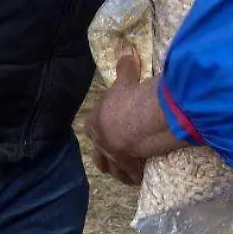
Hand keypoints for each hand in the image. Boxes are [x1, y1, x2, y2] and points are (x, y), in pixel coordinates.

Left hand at [84, 53, 181, 183]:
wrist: (141, 123)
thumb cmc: (128, 99)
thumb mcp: (125, 81)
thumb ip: (125, 70)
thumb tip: (126, 56)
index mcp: (94, 124)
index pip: (91, 127)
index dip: (99, 127)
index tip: (108, 126)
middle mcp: (101, 145)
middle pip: (98, 156)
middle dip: (104, 155)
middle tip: (114, 150)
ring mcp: (115, 161)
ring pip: (113, 171)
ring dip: (118, 170)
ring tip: (127, 168)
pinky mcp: (132, 170)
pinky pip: (132, 177)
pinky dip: (135, 176)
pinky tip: (141, 174)